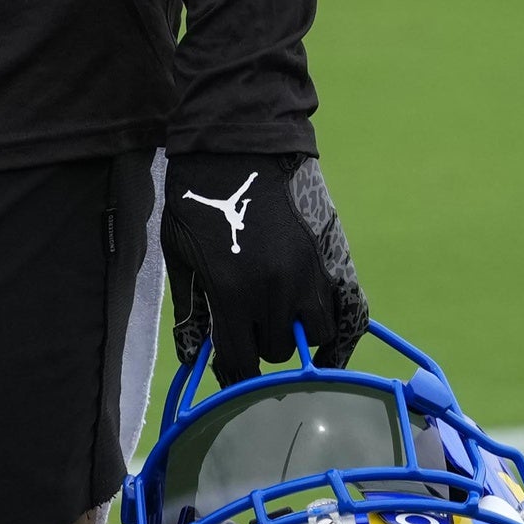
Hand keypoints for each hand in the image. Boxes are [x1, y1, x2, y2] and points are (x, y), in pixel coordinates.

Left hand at [162, 152, 366, 383]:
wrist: (237, 150)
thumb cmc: (197, 202)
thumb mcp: (179, 256)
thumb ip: (190, 310)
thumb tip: (193, 357)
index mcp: (232, 294)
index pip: (240, 361)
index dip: (232, 372)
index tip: (228, 368)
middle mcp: (275, 293)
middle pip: (275, 351)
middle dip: (258, 346)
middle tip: (246, 330)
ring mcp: (308, 277)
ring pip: (314, 338)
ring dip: (294, 335)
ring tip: (278, 322)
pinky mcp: (329, 260)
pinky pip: (344, 311)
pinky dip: (333, 326)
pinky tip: (318, 331)